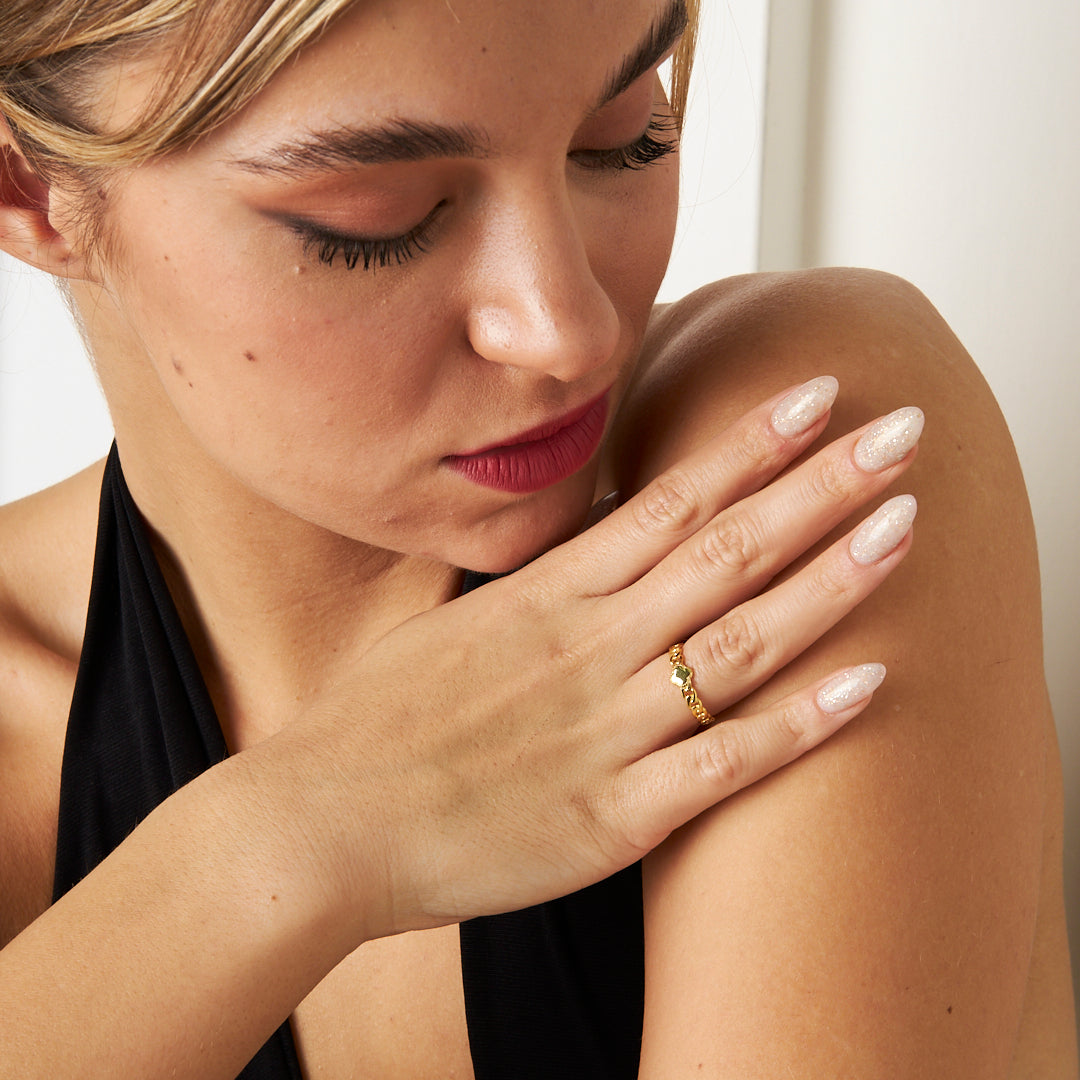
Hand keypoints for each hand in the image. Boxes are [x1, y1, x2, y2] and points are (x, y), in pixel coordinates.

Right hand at [291, 377, 922, 937]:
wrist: (319, 825)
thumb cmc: (374, 723)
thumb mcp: (447, 621)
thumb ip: (520, 577)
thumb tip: (565, 532)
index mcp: (546, 596)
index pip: (669, 500)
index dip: (750, 445)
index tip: (817, 395)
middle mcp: (587, 648)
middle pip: (724, 551)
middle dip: (820, 486)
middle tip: (901, 430)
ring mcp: (605, 730)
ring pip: (739, 641)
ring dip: (830, 581)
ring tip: (905, 526)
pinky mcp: (612, 816)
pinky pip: (723, 761)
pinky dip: (801, 723)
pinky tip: (869, 683)